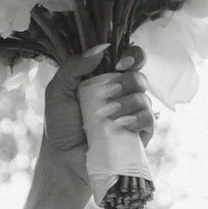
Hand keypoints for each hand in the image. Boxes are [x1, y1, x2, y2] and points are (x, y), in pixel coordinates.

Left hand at [37, 44, 153, 192]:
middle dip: (127, 80)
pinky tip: (120, 125)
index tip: (119, 63)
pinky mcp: (140, 134)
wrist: (64, 160)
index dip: (132, 55)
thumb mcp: (58, 91)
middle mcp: (123, 94)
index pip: (130, 58)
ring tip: (106, 115)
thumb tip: (102, 48)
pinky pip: (150, 118)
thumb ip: (74, 66)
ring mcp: (132, 114)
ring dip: (126, 102)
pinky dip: (136, 118)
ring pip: (145, 96)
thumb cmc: (60, 126)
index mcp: (106, 80)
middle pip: (140, 74)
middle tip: (108, 93)